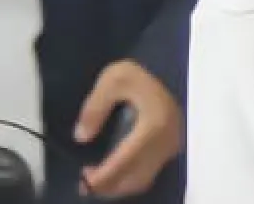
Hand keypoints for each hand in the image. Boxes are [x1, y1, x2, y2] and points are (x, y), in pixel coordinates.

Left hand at [74, 60, 179, 197]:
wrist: (162, 67)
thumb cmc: (136, 75)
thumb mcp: (113, 79)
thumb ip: (95, 107)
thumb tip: (82, 137)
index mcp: (155, 123)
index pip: (128, 158)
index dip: (105, 174)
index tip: (84, 179)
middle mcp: (166, 140)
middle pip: (136, 175)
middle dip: (109, 185)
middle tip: (84, 185)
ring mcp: (170, 146)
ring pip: (143, 179)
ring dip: (118, 186)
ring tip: (95, 183)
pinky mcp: (170, 149)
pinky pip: (148, 174)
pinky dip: (129, 181)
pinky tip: (113, 176)